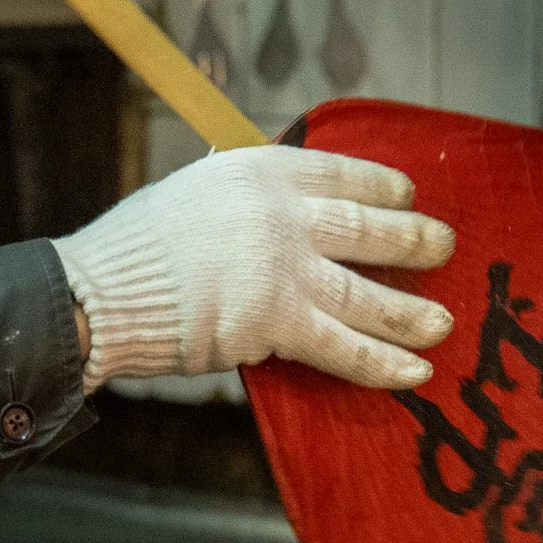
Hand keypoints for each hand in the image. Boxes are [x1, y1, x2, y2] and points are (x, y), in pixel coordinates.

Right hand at [54, 144, 454, 390]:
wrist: (97, 294)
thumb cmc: (135, 251)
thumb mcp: (191, 196)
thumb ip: (240, 202)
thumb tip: (274, 208)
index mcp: (257, 170)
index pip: (338, 171)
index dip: (382, 184)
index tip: (408, 193)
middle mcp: (279, 212)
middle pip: (365, 226)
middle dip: (412, 240)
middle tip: (445, 247)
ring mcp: (282, 266)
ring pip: (365, 290)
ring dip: (410, 310)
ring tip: (443, 322)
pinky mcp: (276, 320)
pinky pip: (342, 345)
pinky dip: (381, 361)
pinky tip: (415, 371)